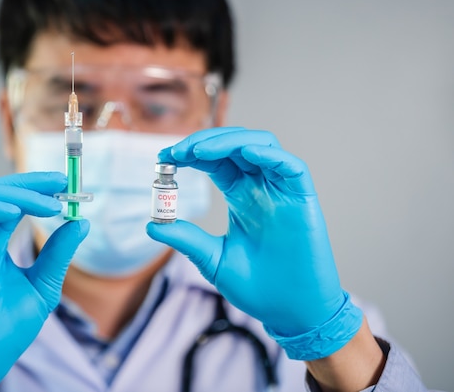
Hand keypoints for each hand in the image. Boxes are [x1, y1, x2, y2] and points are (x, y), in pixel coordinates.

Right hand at [0, 172, 88, 390]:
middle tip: (62, 182)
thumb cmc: (6, 329)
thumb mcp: (43, 285)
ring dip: (19, 192)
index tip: (66, 185)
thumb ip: (58, 254)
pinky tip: (18, 213)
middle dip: (32, 182)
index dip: (39, 189)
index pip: (15, 202)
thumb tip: (81, 222)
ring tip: (51, 203)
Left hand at [147, 127, 361, 358]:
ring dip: (230, 140)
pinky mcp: (303, 199)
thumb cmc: (258, 287)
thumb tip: (151, 225)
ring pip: (261, 145)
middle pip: (234, 145)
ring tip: (200, 151)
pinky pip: (291, 166)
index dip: (191, 153)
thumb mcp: (213, 259)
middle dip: (204, 142)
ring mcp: (282, 191)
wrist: (290, 313)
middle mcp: (261, 188)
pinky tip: (244, 154)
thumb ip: (186, 238)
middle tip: (177, 152)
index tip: (164, 158)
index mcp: (241, 197)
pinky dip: (268, 154)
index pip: (215, 161)